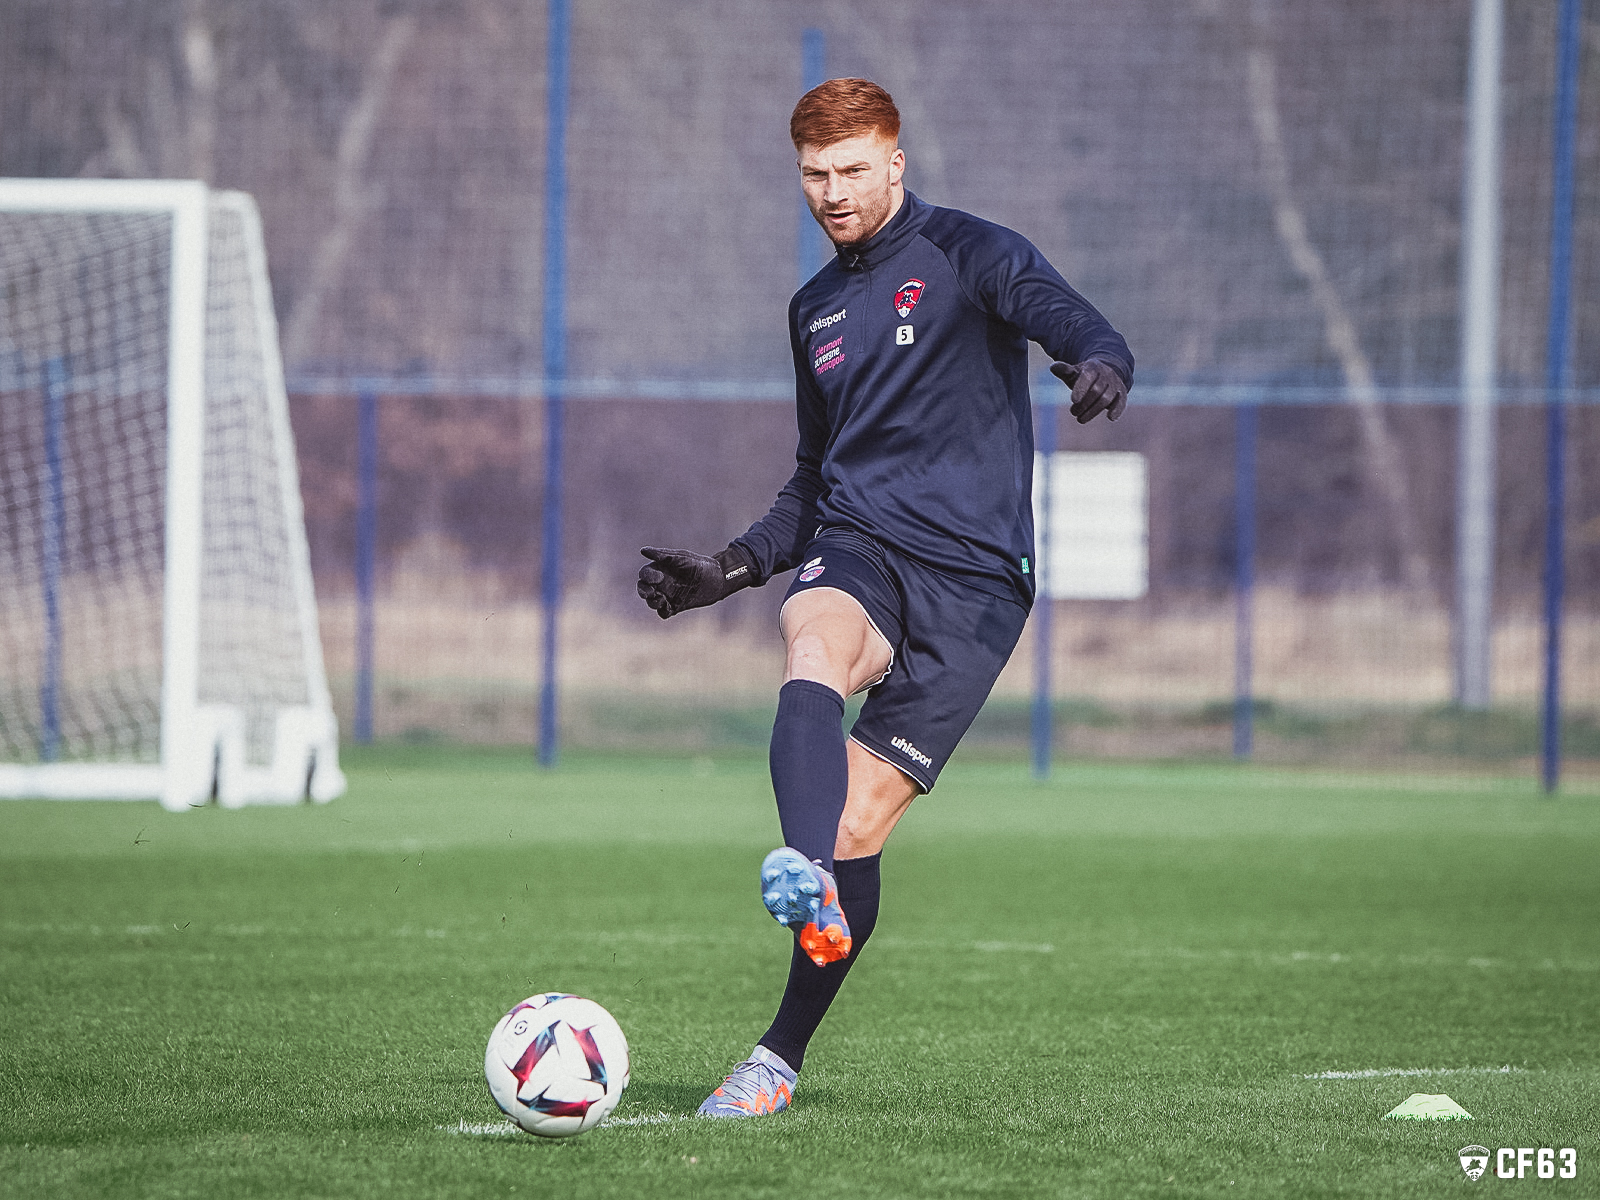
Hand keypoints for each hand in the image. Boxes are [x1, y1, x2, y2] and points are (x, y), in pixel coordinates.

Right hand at [637, 545, 753, 618]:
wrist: (718, 579)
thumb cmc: (700, 566)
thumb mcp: (682, 559)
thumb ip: (663, 556)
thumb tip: (643, 550)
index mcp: (661, 569)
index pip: (645, 574)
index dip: (647, 577)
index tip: (659, 577)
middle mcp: (662, 583)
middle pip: (643, 589)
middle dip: (643, 591)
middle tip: (651, 592)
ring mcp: (668, 595)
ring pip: (652, 601)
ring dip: (652, 602)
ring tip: (661, 600)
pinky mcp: (676, 606)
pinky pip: (663, 612)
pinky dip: (662, 612)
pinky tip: (668, 607)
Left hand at [1050, 359, 1127, 423]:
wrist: (1105, 372)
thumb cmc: (1084, 376)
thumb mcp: (1074, 372)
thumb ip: (1064, 371)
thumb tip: (1053, 367)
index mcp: (1092, 367)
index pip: (1088, 376)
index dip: (1081, 387)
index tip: (1074, 400)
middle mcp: (1106, 374)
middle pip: (1096, 390)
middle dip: (1084, 404)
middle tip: (1073, 412)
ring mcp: (1115, 383)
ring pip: (1106, 398)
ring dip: (1093, 411)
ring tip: (1080, 419)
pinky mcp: (1121, 393)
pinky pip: (1121, 401)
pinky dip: (1117, 409)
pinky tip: (1111, 417)